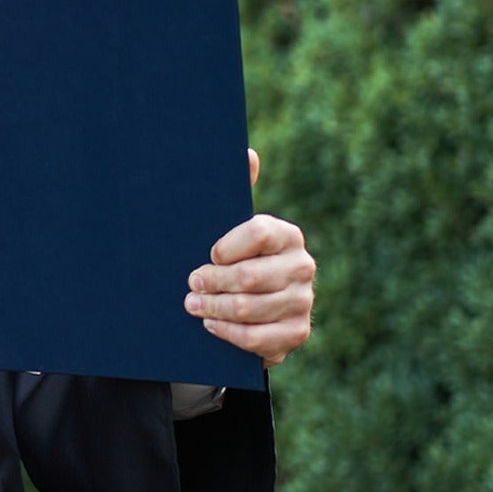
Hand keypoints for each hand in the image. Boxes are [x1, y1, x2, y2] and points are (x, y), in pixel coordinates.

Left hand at [184, 149, 314, 366]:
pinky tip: (211, 325)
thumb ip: (237, 191)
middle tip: (190, 284)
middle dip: (211, 282)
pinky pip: (257, 338)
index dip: (226, 246)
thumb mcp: (229, 227)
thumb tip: (247, 153)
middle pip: (249, 276)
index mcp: (287, 235)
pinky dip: (228, 333)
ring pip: (249, 308)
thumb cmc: (233, 259)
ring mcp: (302, 302)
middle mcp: (302, 266)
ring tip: (192, 305)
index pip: (257, 232)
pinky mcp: (296, 333)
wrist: (251, 308)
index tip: (207, 254)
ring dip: (213, 308)